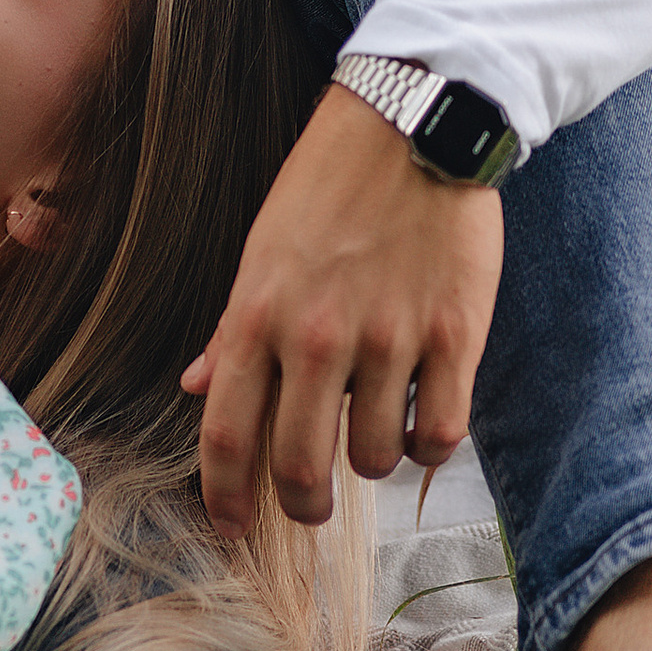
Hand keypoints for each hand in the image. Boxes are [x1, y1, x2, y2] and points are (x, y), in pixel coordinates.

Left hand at [180, 88, 502, 531]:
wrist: (415, 124)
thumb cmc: (328, 188)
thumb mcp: (261, 251)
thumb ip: (231, 328)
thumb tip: (195, 386)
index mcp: (256, 314)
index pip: (225, 435)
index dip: (224, 497)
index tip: (231, 526)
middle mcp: (316, 335)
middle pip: (300, 467)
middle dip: (303, 504)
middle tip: (313, 505)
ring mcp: (389, 338)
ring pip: (375, 456)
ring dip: (373, 459)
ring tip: (377, 428)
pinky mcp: (456, 335)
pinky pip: (442, 434)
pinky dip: (430, 443)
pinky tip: (424, 419)